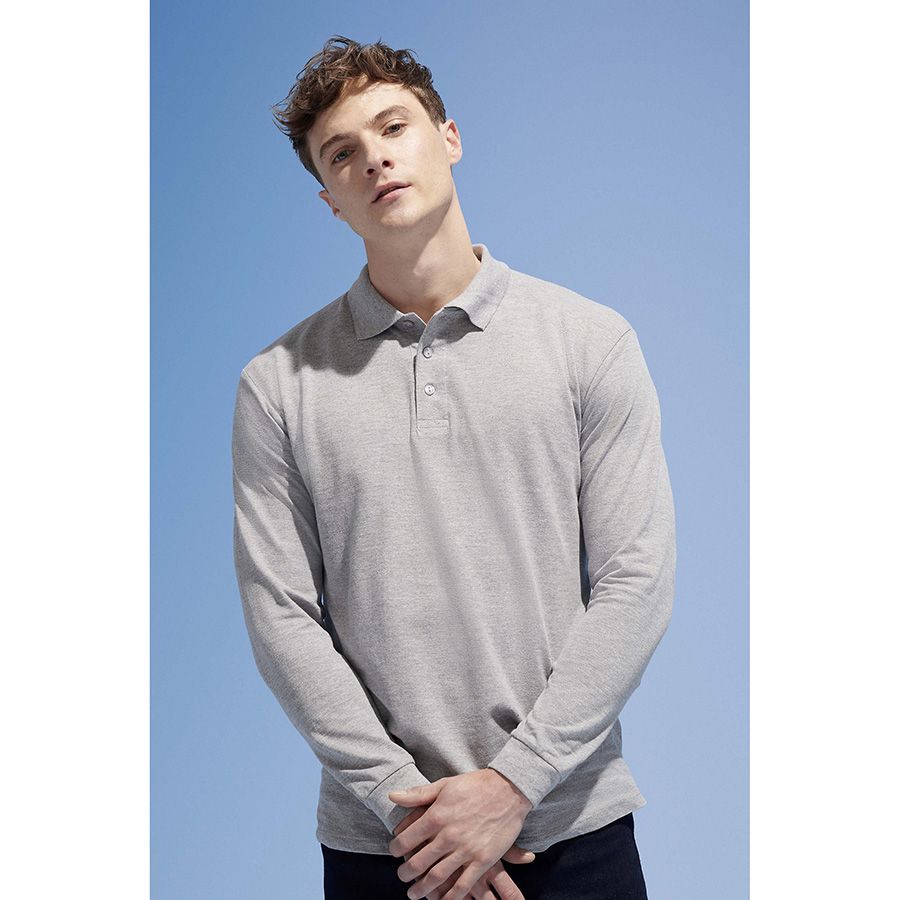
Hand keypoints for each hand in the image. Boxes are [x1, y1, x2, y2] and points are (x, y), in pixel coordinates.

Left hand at [388, 769, 533, 899]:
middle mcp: (448, 835)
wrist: (508, 788)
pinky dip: (449, 897)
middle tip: (402, 876)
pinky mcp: (483, 860)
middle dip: (405, 873)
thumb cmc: (475, 785)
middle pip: (418, 863)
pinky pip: (462, 885)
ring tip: (415, 893)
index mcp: (436, 816)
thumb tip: (392, 796)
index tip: (395, 852)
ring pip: (436, 877)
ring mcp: (466, 850)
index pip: (405, 840)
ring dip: (422, 889)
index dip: (395, 849)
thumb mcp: (444, 785)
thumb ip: (417, 794)